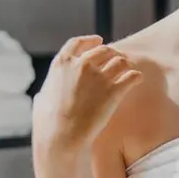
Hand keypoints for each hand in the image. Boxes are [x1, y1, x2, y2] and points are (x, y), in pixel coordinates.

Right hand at [32, 35, 142, 155]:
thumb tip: (44, 95)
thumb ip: (47, 91)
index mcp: (61, 64)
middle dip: (112, 54)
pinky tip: (137, 80)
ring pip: (121, 60)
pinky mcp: (114, 91)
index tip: (99, 40)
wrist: (60, 137)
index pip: (78, 42)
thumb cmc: (47, 123)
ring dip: (126, 64)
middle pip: (103, 50)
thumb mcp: (41, 99)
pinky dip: (136, 76)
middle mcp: (81, 65)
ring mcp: (98, 77)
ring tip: (129, 70)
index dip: (90, 40)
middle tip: (118, 60)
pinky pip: (132, 76)